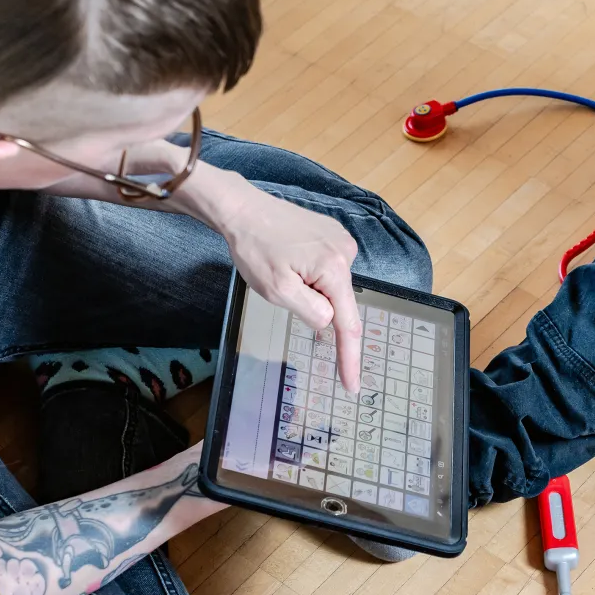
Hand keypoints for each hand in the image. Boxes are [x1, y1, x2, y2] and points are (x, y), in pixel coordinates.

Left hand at [217, 183, 364, 390]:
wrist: (242, 209)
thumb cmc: (256, 247)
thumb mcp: (278, 291)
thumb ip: (311, 312)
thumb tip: (330, 322)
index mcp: (335, 268)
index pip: (348, 325)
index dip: (350, 358)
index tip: (352, 385)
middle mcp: (346, 252)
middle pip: (338, 301)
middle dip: (314, 305)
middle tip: (279, 282)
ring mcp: (340, 240)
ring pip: (331, 285)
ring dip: (310, 287)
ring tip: (281, 265)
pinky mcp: (331, 233)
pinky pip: (327, 268)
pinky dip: (311, 274)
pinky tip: (289, 258)